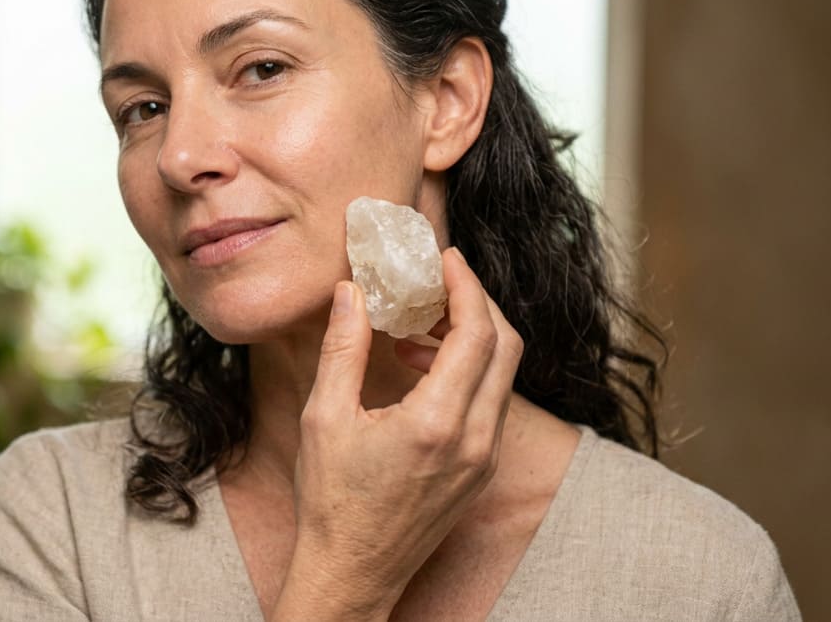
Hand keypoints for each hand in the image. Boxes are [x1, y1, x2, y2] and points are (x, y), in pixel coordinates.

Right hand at [271, 247, 521, 619]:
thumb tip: (351, 291)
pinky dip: (468, 370)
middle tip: (439, 279)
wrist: (351, 574)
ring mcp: (483, 459)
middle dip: (477, 302)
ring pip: (502, 374)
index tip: (445, 258)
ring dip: (472, 336)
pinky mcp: (480, 471)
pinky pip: (490, 403)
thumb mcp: (325, 418)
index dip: (466, 286)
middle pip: (505, 346)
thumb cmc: (331, 502)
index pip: (477, 333)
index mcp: (436, 423)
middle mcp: (474, 440)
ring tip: (419, 320)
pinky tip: (420, 364)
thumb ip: (343, 348)